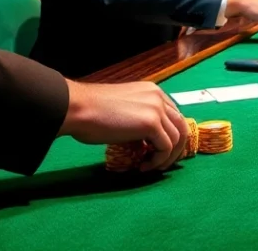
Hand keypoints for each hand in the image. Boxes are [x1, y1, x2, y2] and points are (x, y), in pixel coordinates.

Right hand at [59, 80, 186, 171]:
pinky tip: (143, 166)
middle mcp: (158, 97)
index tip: (158, 152)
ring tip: (149, 167)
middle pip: (181, 126)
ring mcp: (157, 109)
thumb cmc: (90, 112)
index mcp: (152, 92)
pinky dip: (158, 160)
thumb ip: (139, 121)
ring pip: (177, 138)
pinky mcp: (151, 123)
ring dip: (166, 157)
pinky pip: (166, 147)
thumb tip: (147, 143)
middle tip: (161, 163)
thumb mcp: (123, 112)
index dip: (170, 136)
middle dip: (175, 148)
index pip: (174, 116)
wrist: (76, 108)